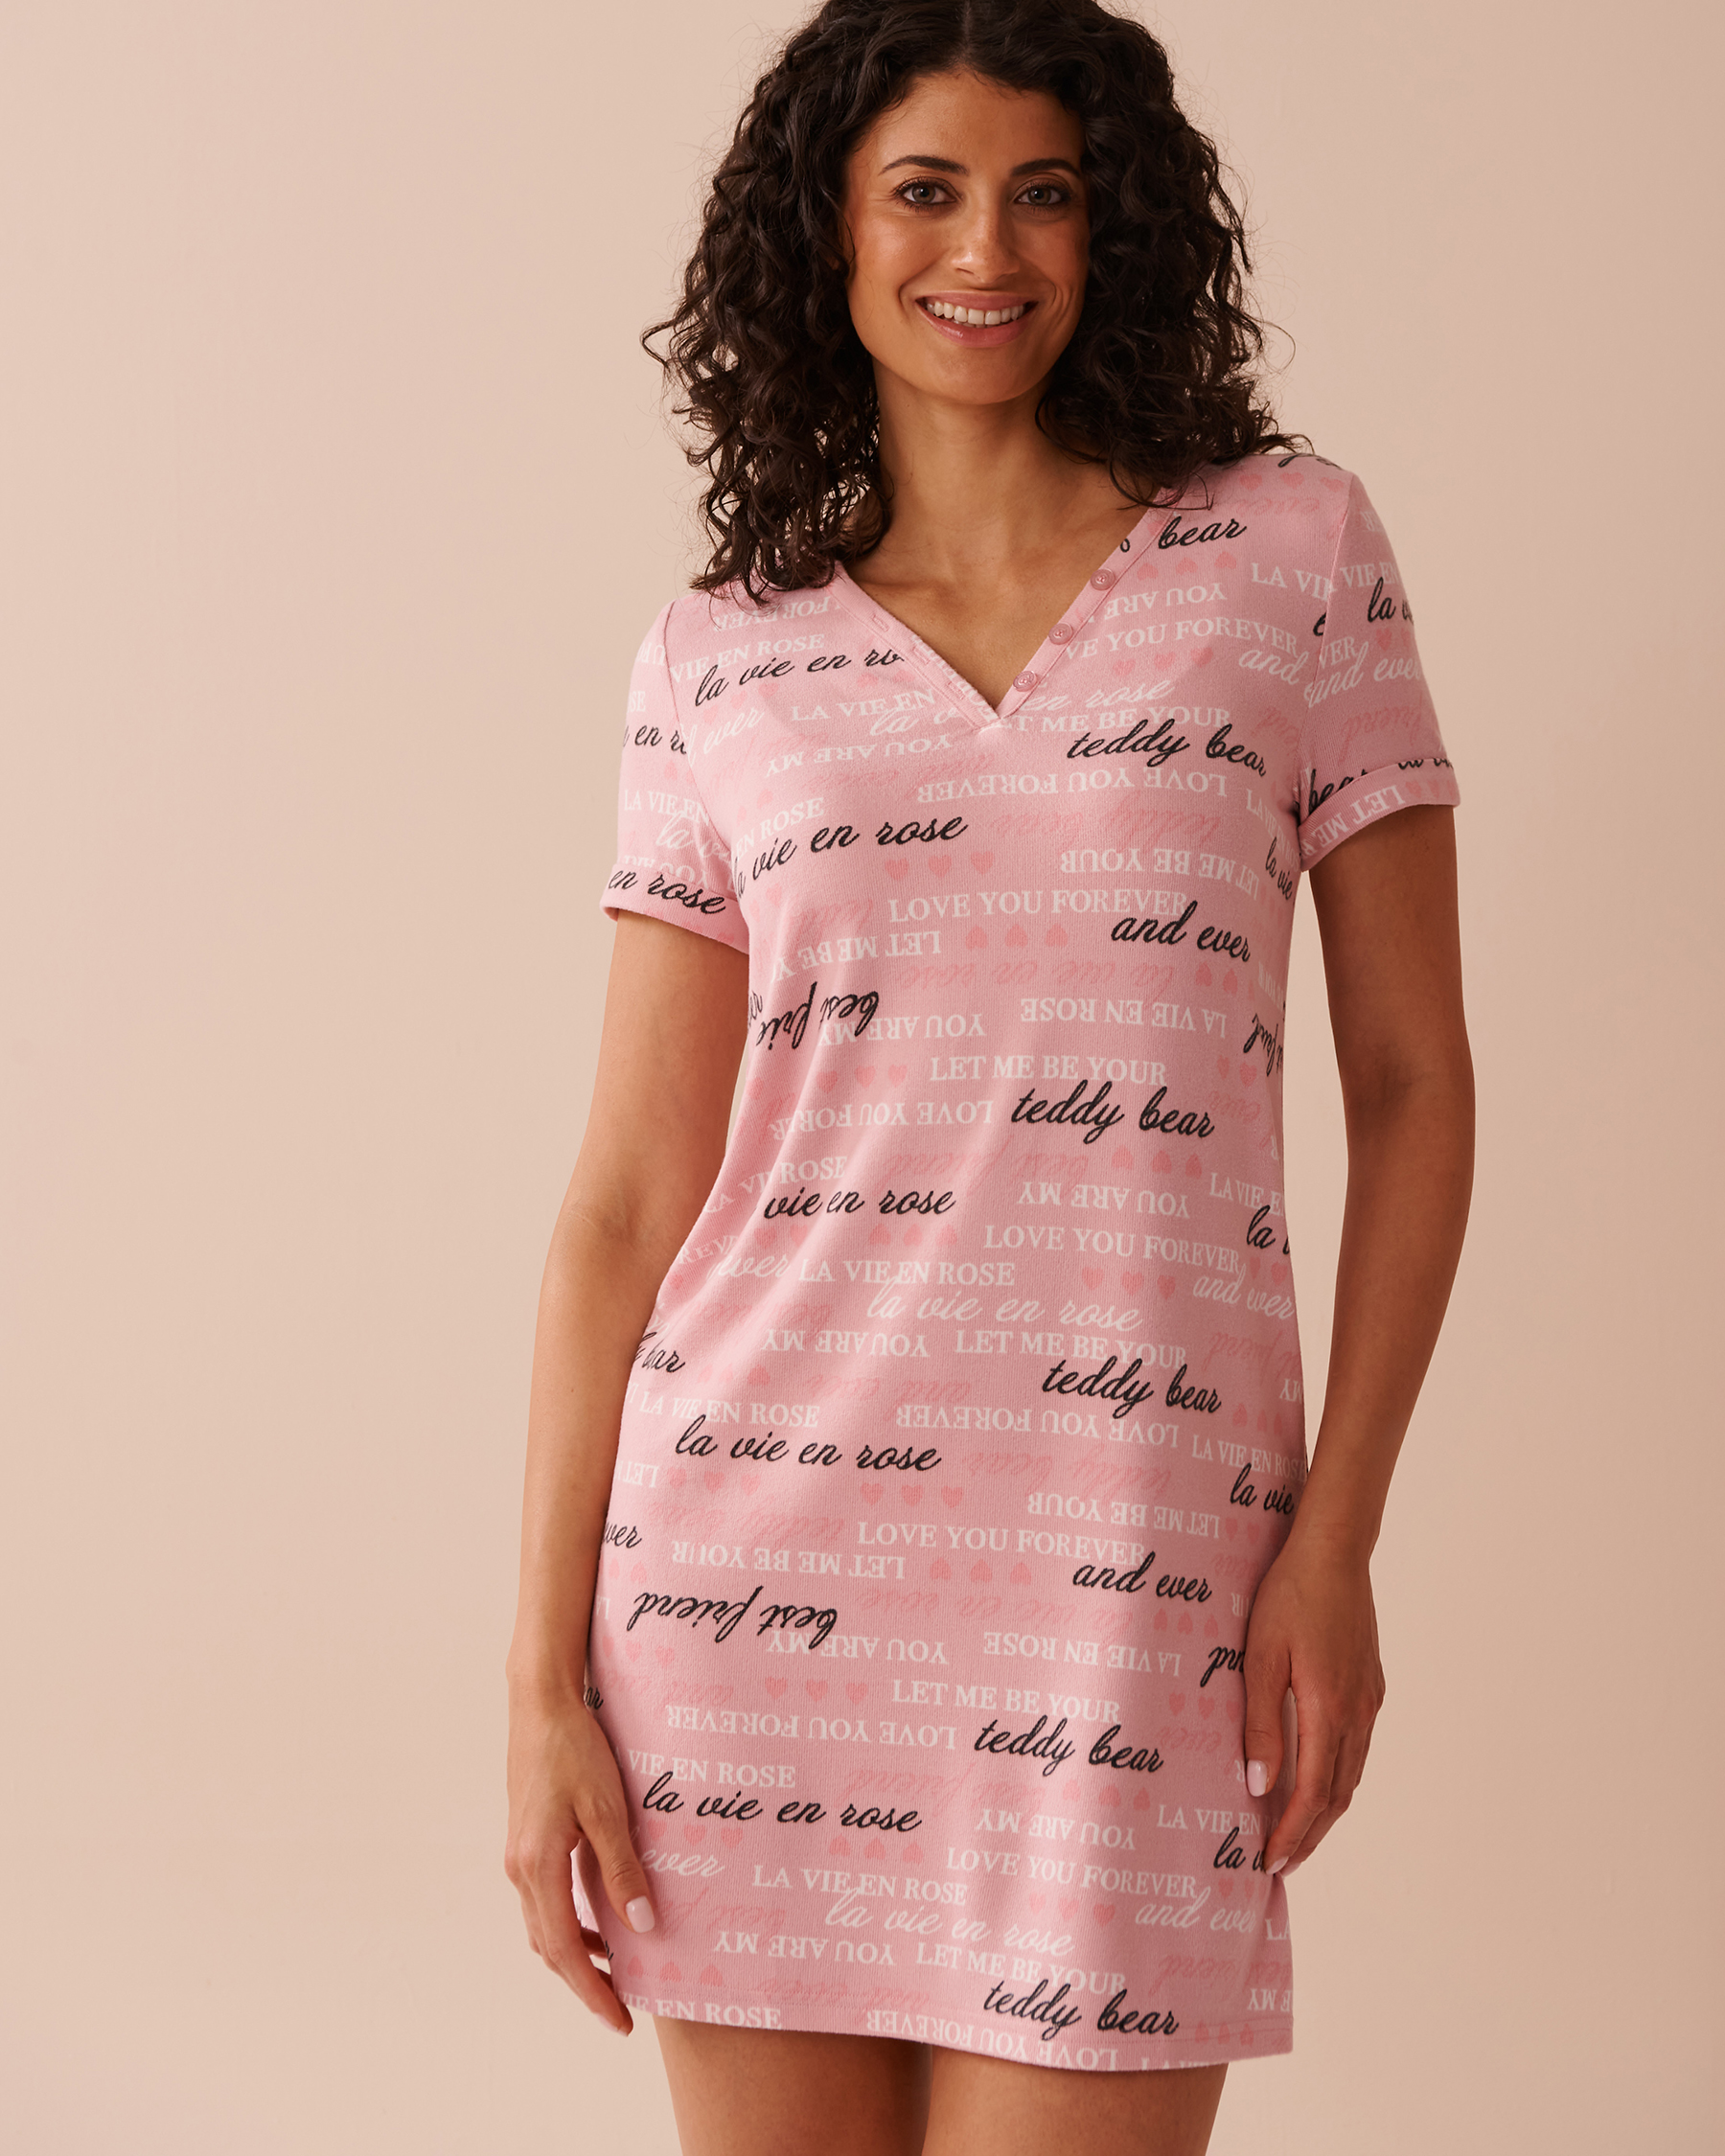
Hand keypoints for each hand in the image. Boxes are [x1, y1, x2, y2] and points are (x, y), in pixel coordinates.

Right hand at [503, 1676, 656, 2032]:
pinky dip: (568, 1924)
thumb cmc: (575, 1749)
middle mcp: (520, 1870)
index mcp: (538, 1866)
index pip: (565, 1950)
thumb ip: (622, 1868)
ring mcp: (518, 1857)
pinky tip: (599, 1920)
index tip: (620, 2021)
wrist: (540, 1703)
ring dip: (576, 1954)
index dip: (592, 1991)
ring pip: (543, 1927)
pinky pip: (545, 1902)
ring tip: (616, 1971)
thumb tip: (642, 1926)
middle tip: (622, 2009)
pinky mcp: (525, 1843)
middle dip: (584, 1983)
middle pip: (550, 1948)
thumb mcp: (607, 1807)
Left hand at [1241, 1533, 1385, 1875]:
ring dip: (1326, 1812)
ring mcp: (1369, 1700)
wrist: (1334, 1553)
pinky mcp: (1371, 1686)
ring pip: (1351, 1775)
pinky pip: (1358, 1749)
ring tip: (1298, 1835)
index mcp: (1329, 1709)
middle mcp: (1358, 1713)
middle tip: (1281, 1865)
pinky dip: (1339, 1779)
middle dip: (1309, 1835)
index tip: (1269, 1862)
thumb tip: (1259, 1785)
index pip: (1313, 1793)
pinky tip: (1319, 1780)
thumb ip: (1261, 1723)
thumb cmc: (1289, 1598)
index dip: (1293, 1834)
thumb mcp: (1261, 1657)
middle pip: (1338, 1796)